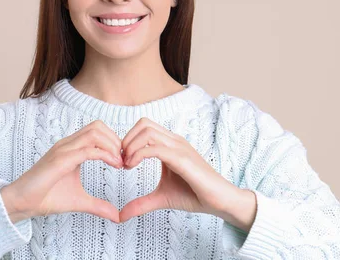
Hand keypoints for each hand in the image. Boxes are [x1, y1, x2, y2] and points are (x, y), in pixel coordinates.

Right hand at [5, 120, 123, 222]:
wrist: (21, 203)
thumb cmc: (46, 198)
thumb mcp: (80, 201)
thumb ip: (98, 205)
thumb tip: (117, 216)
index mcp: (71, 148)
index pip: (97, 131)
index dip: (114, 141)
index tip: (123, 160)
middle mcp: (67, 144)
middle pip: (98, 126)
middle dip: (116, 140)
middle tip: (124, 160)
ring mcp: (63, 149)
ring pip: (94, 133)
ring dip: (112, 145)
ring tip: (120, 162)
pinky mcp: (60, 160)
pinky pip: (87, 150)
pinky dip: (105, 155)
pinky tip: (114, 165)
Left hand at [119, 117, 242, 222]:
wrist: (219, 202)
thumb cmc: (194, 195)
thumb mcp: (161, 198)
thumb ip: (141, 203)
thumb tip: (120, 215)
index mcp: (170, 145)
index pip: (144, 127)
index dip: (128, 140)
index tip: (122, 162)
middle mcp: (174, 141)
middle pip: (143, 124)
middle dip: (126, 140)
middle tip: (121, 162)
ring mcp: (179, 148)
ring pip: (147, 131)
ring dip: (131, 146)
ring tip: (127, 165)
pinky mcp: (182, 159)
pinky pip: (155, 148)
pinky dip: (138, 154)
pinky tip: (133, 167)